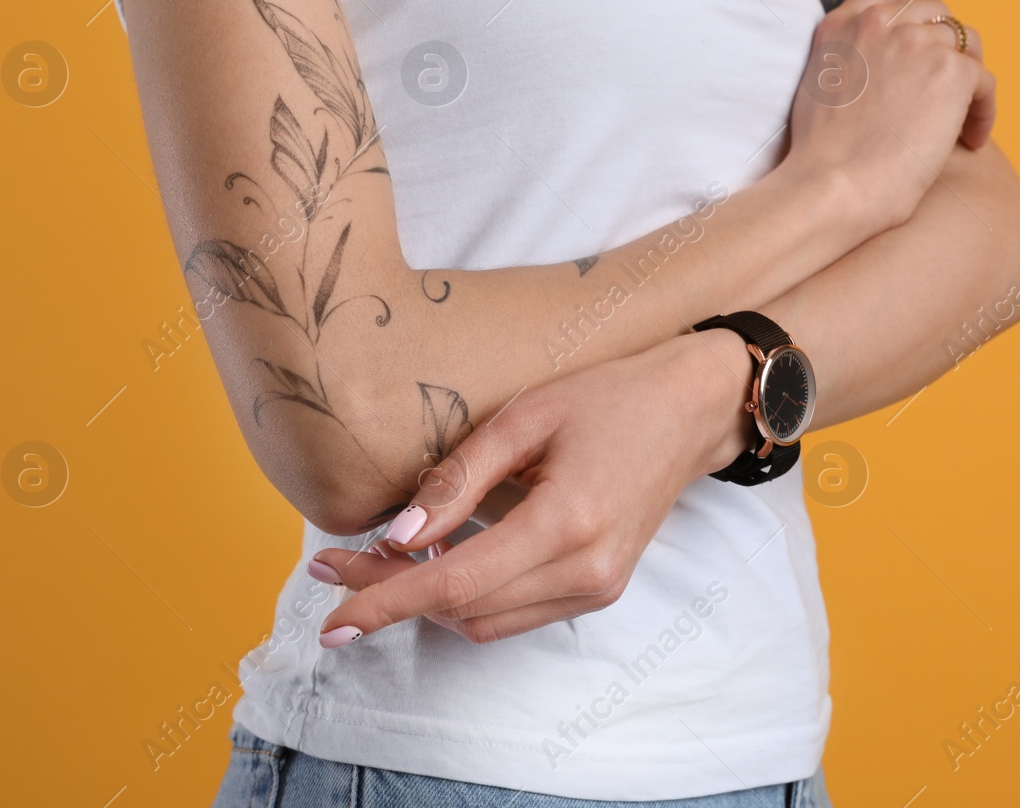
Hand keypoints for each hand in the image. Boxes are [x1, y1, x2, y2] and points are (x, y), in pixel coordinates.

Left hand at [309, 329, 754, 643]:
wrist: (688, 410)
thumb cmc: (608, 398)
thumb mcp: (524, 418)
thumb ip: (457, 480)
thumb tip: (395, 538)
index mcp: (568, 523)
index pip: (456, 583)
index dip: (386, 600)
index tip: (331, 615)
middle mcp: (586, 571)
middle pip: (463, 609)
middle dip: (391, 594)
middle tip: (335, 561)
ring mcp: (597, 588)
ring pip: (485, 623)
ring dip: (426, 602)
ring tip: (377, 562)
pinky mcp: (599, 590)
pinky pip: (514, 614)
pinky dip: (467, 599)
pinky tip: (437, 563)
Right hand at [784, 0, 994, 233]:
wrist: (834, 185)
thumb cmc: (822, 158)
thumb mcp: (817, 87)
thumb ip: (847, 58)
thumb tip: (887, 65)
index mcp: (840, 26)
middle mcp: (878, 24)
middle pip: (937, 16)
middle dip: (949, 46)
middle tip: (953, 88)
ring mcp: (917, 43)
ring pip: (965, 47)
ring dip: (968, 84)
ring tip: (962, 122)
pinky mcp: (952, 72)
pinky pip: (984, 83)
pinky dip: (983, 112)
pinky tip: (972, 141)